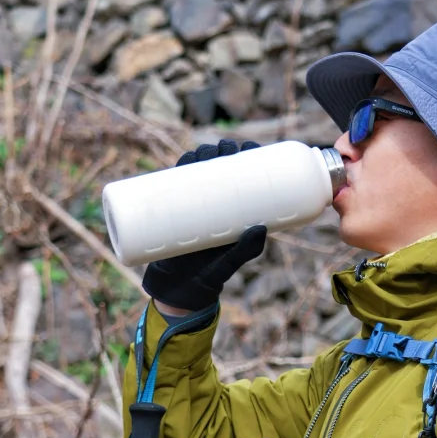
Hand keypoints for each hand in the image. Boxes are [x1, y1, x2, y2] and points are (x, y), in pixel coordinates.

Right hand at [141, 140, 264, 310]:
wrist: (178, 290)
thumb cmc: (209, 278)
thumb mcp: (230, 265)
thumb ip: (246, 251)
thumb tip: (262, 228)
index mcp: (236, 211)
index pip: (244, 176)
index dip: (248, 156)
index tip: (251, 148)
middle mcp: (216, 203)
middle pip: (221, 166)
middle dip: (224, 150)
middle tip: (226, 151)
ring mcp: (194, 204)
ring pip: (199, 169)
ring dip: (203, 153)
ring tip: (206, 153)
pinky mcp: (174, 208)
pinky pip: (176, 183)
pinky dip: (180, 168)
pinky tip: (186, 159)